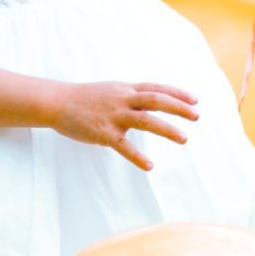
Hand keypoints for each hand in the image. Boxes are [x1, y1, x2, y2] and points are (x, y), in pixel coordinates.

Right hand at [48, 80, 199, 172]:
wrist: (58, 102)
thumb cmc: (86, 98)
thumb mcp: (111, 90)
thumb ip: (131, 95)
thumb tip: (150, 101)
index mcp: (126, 89)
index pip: (156, 88)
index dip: (177, 93)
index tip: (195, 99)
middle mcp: (123, 100)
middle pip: (156, 100)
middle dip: (179, 107)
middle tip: (196, 116)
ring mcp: (114, 116)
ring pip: (146, 120)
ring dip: (167, 129)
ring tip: (184, 138)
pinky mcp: (103, 133)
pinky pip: (124, 146)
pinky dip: (137, 157)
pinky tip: (150, 166)